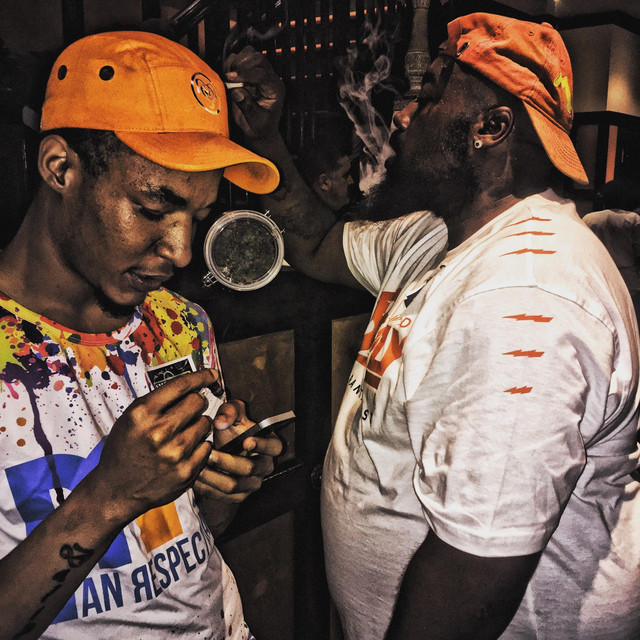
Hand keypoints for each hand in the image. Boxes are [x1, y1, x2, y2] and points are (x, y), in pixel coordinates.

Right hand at [88, 369, 217, 523]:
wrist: (116, 490)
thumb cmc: (124, 450)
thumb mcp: (131, 418)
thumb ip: (158, 401)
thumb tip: (192, 385)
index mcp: (142, 414)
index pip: (181, 385)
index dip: (201, 377)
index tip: (212, 375)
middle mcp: (159, 432)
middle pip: (197, 402)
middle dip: (197, 403)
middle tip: (190, 410)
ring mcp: (174, 453)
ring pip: (206, 423)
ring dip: (199, 424)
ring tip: (185, 432)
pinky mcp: (185, 471)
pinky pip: (207, 446)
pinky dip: (200, 445)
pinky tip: (186, 450)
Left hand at [194, 399, 283, 502]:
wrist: (221, 452)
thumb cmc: (230, 431)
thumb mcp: (231, 414)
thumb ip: (229, 411)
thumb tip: (221, 421)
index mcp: (271, 445)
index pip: (273, 447)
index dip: (262, 445)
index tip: (246, 441)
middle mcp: (265, 467)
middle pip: (249, 468)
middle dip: (227, 462)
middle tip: (209, 454)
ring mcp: (253, 484)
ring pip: (234, 486)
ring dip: (214, 477)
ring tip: (198, 466)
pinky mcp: (239, 496)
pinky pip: (223, 497)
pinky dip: (208, 488)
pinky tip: (195, 478)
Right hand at [224, 46, 284, 142]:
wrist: (259, 130)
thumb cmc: (260, 127)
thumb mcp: (254, 122)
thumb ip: (247, 106)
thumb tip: (236, 91)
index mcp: (275, 91)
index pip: (262, 75)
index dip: (245, 74)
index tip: (230, 77)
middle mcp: (270, 79)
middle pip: (257, 59)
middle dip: (240, 66)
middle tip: (229, 79)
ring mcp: (261, 73)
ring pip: (250, 54)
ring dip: (236, 62)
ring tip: (229, 77)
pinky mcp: (251, 71)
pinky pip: (243, 57)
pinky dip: (233, 61)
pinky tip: (229, 75)